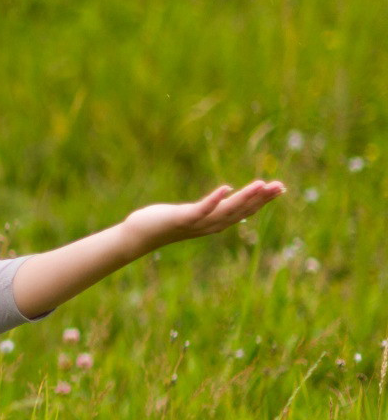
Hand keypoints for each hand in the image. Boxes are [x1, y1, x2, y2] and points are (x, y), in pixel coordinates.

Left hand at [122, 179, 285, 253]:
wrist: (140, 235)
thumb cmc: (164, 221)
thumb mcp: (193, 213)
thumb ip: (211, 207)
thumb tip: (228, 193)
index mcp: (214, 223)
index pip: (244, 211)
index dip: (262, 201)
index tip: (279, 189)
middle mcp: (209, 225)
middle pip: (241, 211)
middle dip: (261, 198)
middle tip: (280, 186)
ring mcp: (197, 223)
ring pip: (226, 210)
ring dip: (245, 198)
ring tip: (261, 184)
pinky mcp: (182, 219)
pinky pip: (201, 209)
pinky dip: (214, 200)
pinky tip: (225, 188)